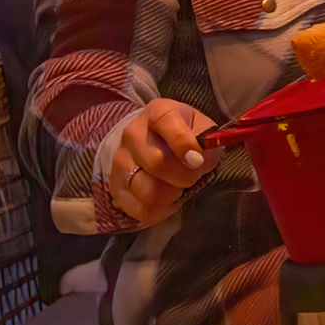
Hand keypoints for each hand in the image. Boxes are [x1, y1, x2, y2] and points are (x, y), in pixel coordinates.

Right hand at [105, 98, 217, 227]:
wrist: (156, 141)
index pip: (166, 124)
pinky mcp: (116, 185)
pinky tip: (168, 202)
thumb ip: (207, 140)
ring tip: (179, 188)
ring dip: (171, 195)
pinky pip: (138, 209)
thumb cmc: (184, 133)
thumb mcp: (200, 127)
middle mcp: (133, 133)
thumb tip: (201, 160)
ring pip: (146, 190)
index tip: (197, 161)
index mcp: (157, 112)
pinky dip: (159, 212)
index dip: (183, 145)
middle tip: (194, 176)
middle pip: (157, 163)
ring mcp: (121, 160)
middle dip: (184, 177)